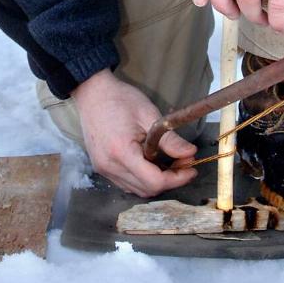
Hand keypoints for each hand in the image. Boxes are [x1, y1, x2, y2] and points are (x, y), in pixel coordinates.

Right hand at [70, 69, 197, 196]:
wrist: (92, 92)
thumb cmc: (121, 99)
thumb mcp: (149, 115)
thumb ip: (170, 139)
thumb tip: (191, 153)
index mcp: (122, 152)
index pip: (154, 181)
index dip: (177, 179)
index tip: (191, 168)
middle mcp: (110, 166)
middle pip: (146, 189)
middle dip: (169, 180)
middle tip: (183, 162)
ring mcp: (103, 169)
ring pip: (137, 190)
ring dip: (156, 181)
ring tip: (168, 162)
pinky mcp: (101, 167)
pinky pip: (126, 183)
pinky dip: (142, 179)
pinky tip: (150, 163)